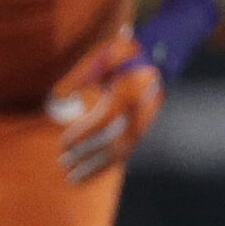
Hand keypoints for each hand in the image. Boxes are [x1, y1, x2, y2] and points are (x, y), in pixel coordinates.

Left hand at [47, 28, 163, 182]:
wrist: (168, 47)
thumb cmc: (128, 52)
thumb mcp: (102, 60)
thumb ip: (80, 78)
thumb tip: (56, 98)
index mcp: (131, 91)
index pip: (104, 120)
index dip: (82, 134)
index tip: (62, 144)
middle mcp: (144, 109)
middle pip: (115, 143)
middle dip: (88, 157)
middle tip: (64, 165)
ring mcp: (151, 118)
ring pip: (125, 150)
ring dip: (98, 166)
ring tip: (73, 178)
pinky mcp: (152, 124)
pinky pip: (130, 148)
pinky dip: (110, 161)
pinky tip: (93, 169)